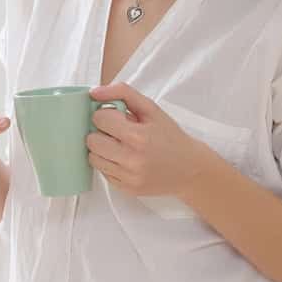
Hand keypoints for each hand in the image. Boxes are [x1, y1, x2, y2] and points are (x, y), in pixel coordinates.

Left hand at [86, 83, 214, 196]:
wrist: (190, 169)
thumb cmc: (170, 136)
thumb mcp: (151, 108)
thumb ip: (122, 93)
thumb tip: (94, 92)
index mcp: (137, 136)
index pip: (99, 119)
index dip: (106, 115)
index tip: (117, 117)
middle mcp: (131, 159)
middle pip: (91, 140)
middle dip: (100, 132)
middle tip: (116, 132)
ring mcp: (128, 177)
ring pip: (93, 158)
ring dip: (102, 149)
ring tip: (119, 145)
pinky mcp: (126, 189)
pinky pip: (102, 172)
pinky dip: (109, 163)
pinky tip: (124, 159)